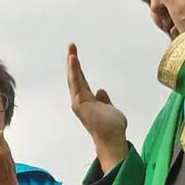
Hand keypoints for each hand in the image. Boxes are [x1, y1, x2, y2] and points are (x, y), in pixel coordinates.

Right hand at [66, 44, 128, 173]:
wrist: (112, 138)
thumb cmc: (111, 128)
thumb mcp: (110, 109)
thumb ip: (104, 100)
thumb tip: (100, 90)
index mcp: (88, 101)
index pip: (81, 81)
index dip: (78, 69)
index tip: (75, 56)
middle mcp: (81, 101)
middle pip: (75, 78)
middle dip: (73, 62)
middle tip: (71, 46)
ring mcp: (79, 102)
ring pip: (74, 79)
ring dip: (72, 64)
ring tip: (71, 50)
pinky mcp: (79, 103)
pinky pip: (76, 83)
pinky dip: (74, 71)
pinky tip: (73, 59)